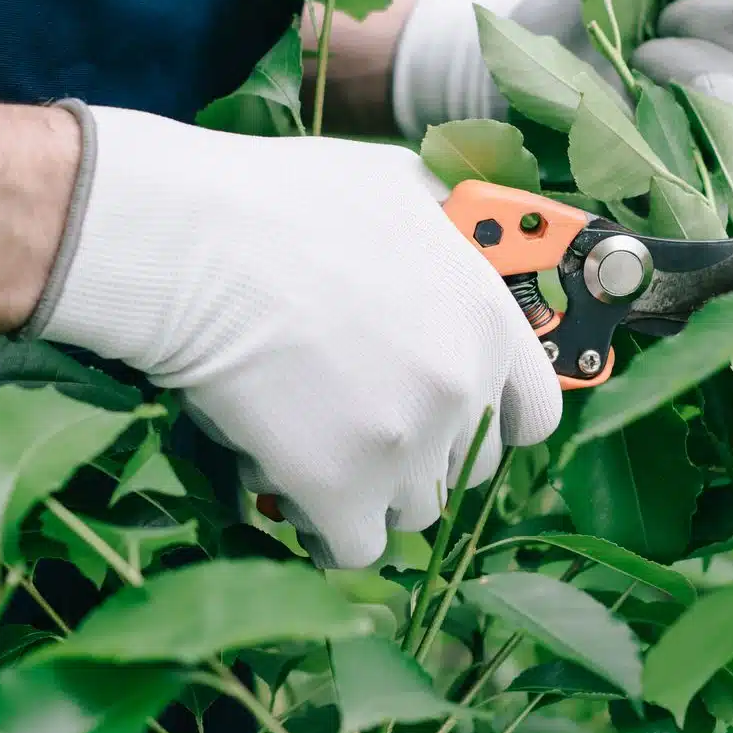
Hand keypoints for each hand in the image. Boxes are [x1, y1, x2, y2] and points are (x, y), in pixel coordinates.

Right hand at [30, 107, 562, 568]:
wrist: (196, 245)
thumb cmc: (282, 200)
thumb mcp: (396, 185)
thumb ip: (443, 227)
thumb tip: (456, 230)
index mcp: (488, 320)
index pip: (536, 413)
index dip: (492, 419)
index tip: (453, 419)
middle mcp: (462, 389)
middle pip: (468, 468)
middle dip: (422, 456)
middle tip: (359, 426)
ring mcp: (406, 446)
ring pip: (412, 511)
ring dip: (370, 493)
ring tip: (312, 450)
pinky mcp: (341, 491)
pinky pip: (355, 548)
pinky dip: (326, 530)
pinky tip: (290, 492)